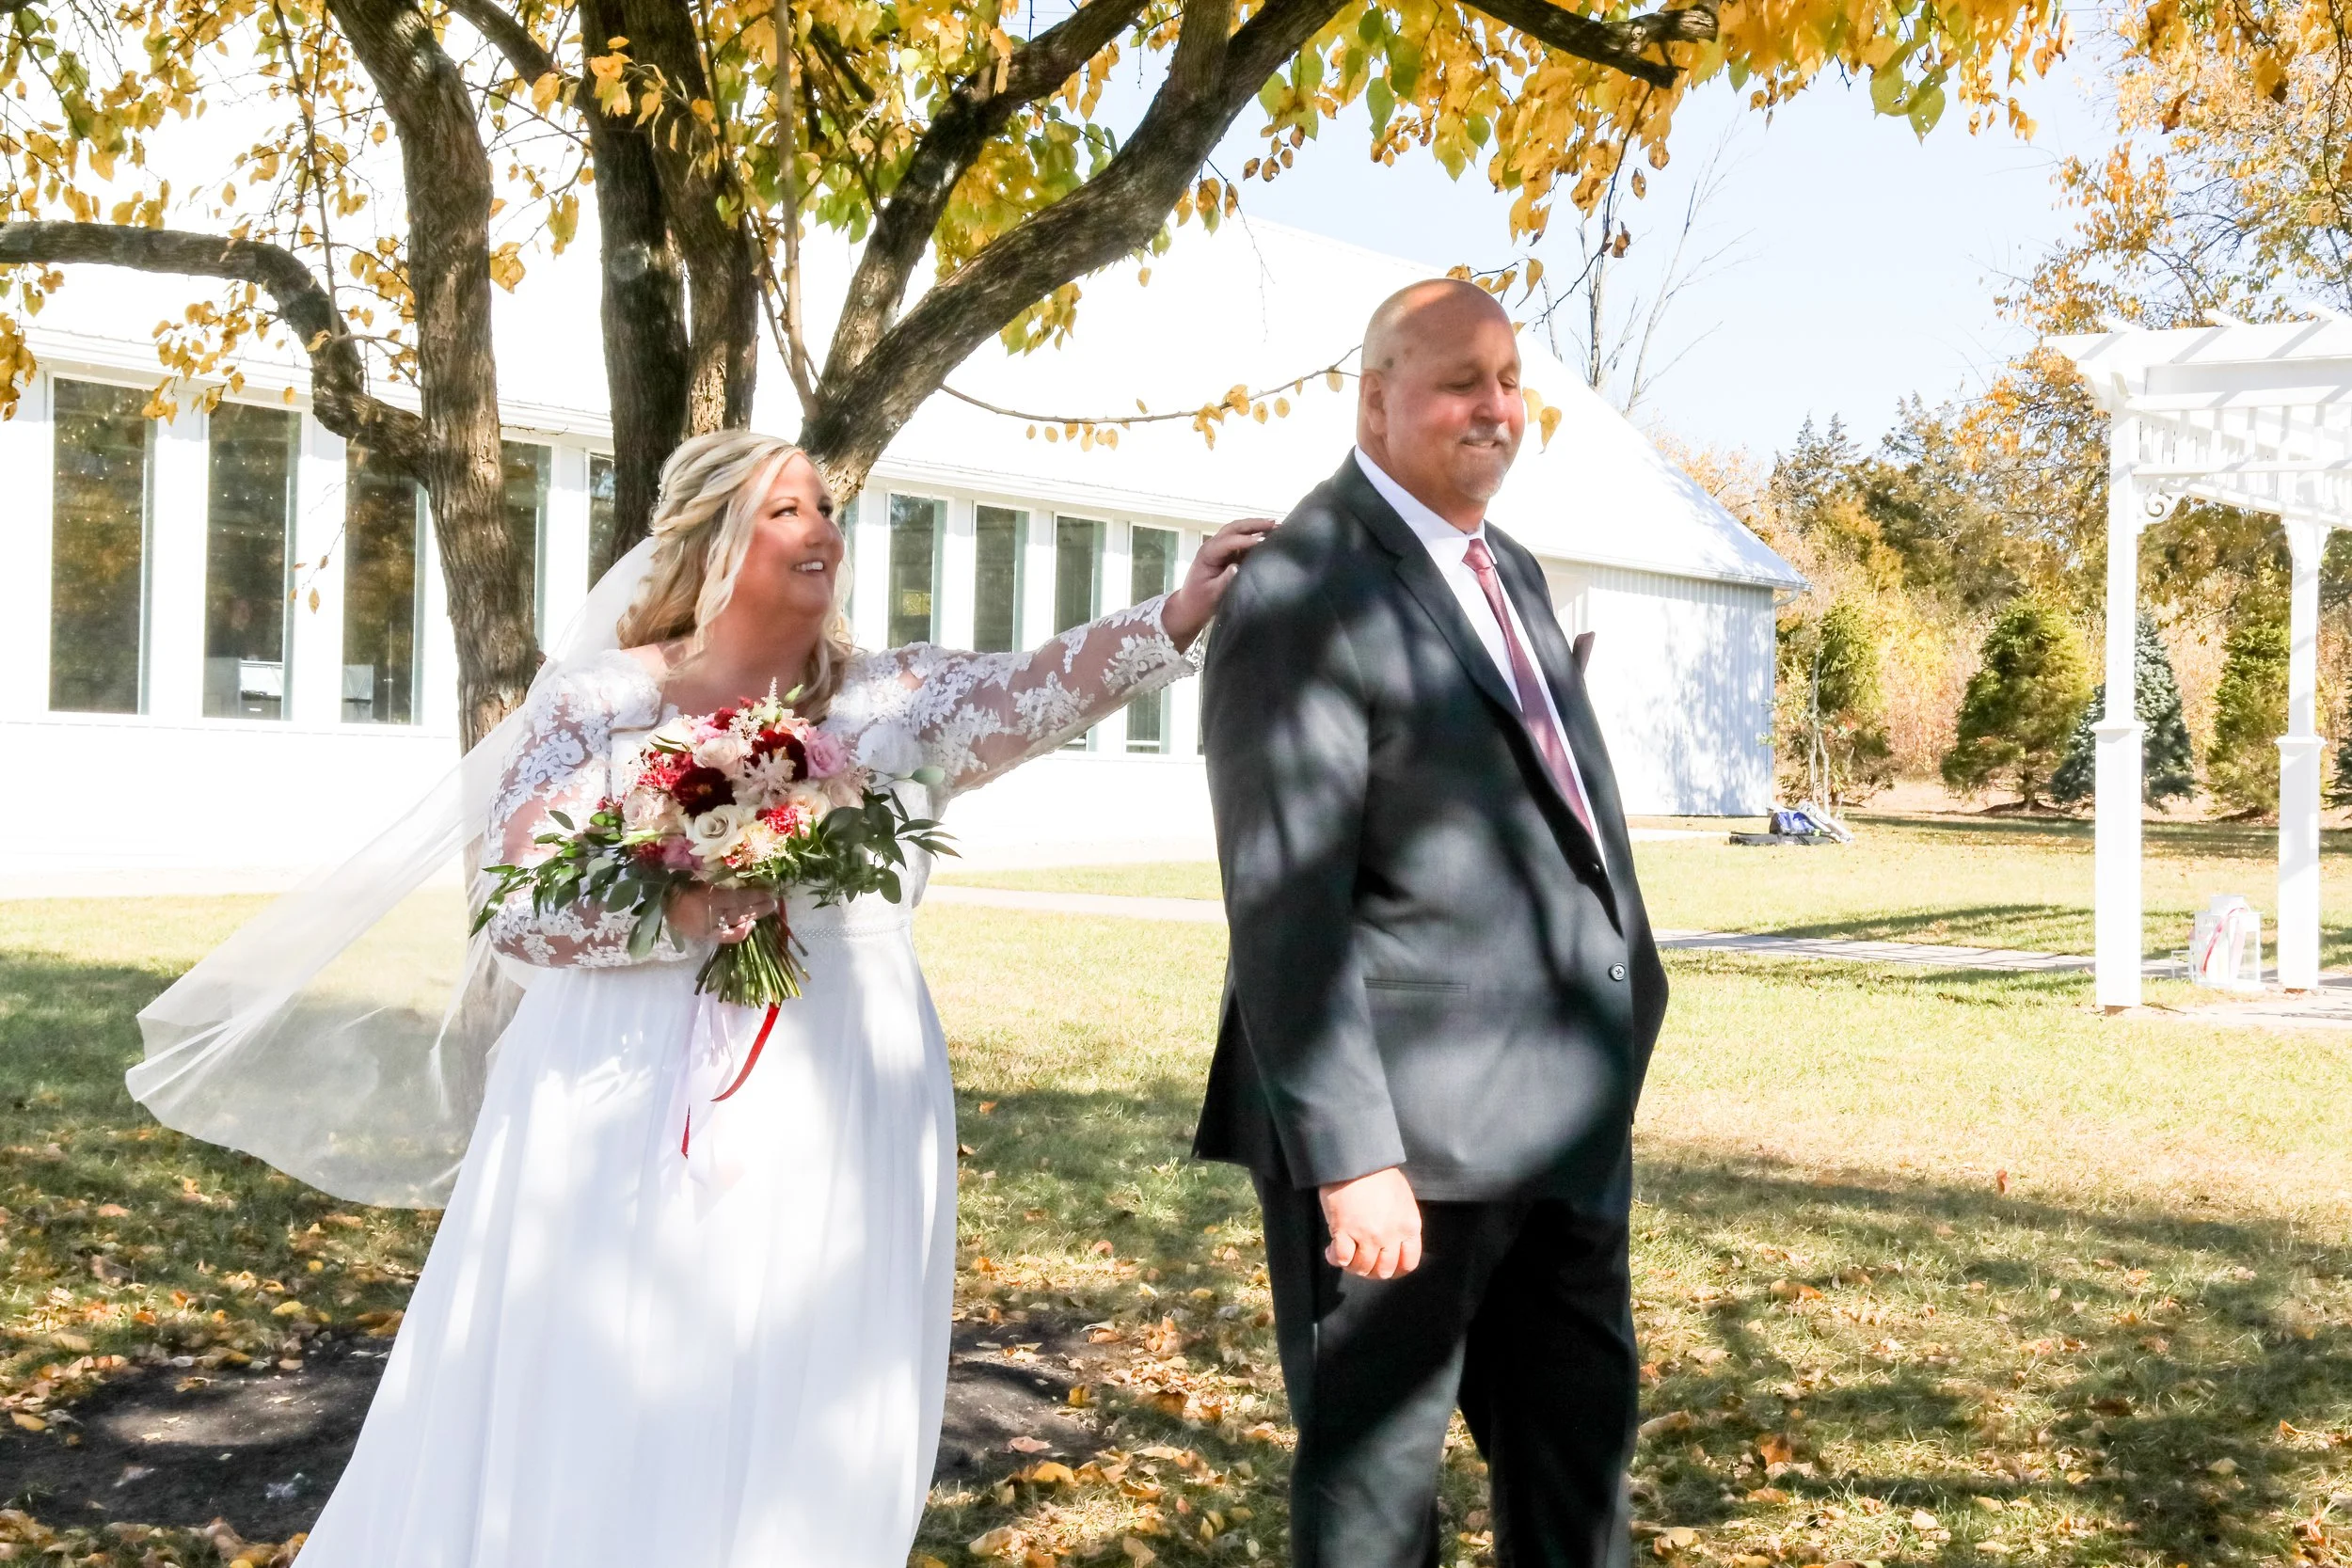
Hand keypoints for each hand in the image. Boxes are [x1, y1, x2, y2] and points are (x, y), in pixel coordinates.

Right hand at [670, 886, 777, 944]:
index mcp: (708, 897)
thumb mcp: (700, 878)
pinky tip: (749, 926)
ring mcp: (709, 927)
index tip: (769, 890)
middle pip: (741, 911)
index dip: (755, 895)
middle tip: (773, 901)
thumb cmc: (680, 885)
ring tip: (767, 910)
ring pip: (736, 922)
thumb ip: (719, 881)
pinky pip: (727, 936)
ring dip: (753, 916)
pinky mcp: (706, 935)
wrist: (661, 903)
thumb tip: (742, 880)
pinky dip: (740, 932)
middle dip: (759, 906)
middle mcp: (711, 914)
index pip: (738, 898)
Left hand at [1162, 515, 1277, 648]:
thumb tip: (1238, 566)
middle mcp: (1212, 546)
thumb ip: (1225, 580)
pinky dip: (1254, 534)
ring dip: (1255, 526)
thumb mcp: (1213, 593)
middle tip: (1274, 524)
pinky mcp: (1227, 553)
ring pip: (1237, 530)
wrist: (1190, 607)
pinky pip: (1240, 539)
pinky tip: (1268, 534)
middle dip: (1254, 524)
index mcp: (1207, 554)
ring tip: (1275, 524)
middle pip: (1234, 528)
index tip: (1263, 541)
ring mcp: (1219, 548)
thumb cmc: (1200, 601)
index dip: (1246, 540)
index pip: (1228, 542)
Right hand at [1319, 1166, 1421, 1279]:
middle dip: (1371, 1270)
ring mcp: (1367, 1236)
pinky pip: (1341, 1259)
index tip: (1382, 1266)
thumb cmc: (1378, 1173)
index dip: (1395, 1270)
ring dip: (1351, 1266)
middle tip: (1360, 1260)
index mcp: (1409, 1226)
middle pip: (1383, 1270)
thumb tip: (1391, 1242)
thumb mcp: (1402, 1199)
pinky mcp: (1344, 1231)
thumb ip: (1400, 1223)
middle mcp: (1391, 1235)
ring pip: (1361, 1268)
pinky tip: (1331, 1251)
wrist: (1355, 1158)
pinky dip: (1334, 1259)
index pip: (1408, 1263)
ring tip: (1344, 1255)